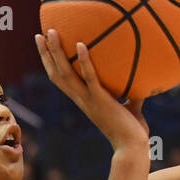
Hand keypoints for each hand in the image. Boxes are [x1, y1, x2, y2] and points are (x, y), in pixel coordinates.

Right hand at [35, 29, 148, 148]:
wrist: (132, 147)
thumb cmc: (132, 132)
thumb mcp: (131, 109)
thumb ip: (131, 96)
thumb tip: (141, 85)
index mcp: (84, 100)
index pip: (62, 80)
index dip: (52, 65)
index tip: (45, 48)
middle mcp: (81, 99)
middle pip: (56, 74)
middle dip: (46, 54)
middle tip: (39, 35)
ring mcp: (89, 100)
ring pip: (65, 73)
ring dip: (57, 52)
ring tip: (51, 32)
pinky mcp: (100, 100)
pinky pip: (90, 77)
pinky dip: (84, 60)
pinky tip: (81, 44)